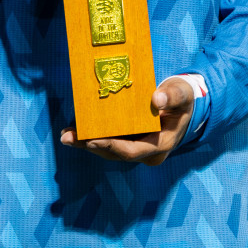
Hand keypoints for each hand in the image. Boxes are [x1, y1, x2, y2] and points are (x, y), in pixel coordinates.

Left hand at [59, 76, 194, 165]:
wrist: (181, 104)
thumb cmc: (181, 98)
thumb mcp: (182, 94)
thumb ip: (173, 95)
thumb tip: (157, 97)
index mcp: (161, 144)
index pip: (133, 151)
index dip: (111, 146)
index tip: (92, 139)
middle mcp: (146, 152)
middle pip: (115, 154)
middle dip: (91, 146)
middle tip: (68, 137)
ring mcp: (137, 149)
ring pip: (109, 150)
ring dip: (86, 143)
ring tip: (66, 135)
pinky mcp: (128, 142)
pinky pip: (108, 142)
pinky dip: (91, 137)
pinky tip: (73, 131)